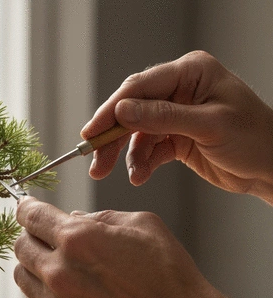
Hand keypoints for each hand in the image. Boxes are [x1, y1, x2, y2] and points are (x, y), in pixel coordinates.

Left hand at [14, 196, 210, 297]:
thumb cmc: (167, 272)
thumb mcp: (141, 224)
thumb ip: (101, 217)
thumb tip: (75, 218)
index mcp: (78, 238)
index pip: (31, 216)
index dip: (25, 207)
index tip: (26, 206)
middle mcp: (60, 270)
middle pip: (20, 244)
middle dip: (30, 233)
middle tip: (44, 232)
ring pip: (22, 273)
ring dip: (32, 261)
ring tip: (52, 258)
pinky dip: (44, 286)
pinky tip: (66, 284)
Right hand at [81, 51, 272, 202]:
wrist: (271, 167)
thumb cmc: (254, 139)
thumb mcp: (209, 125)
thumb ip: (163, 117)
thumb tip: (122, 111)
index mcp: (189, 73)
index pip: (139, 88)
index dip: (111, 110)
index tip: (91, 132)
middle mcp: (179, 90)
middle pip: (132, 111)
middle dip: (113, 137)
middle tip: (95, 159)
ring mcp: (175, 115)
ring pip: (137, 133)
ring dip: (128, 156)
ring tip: (130, 175)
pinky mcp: (175, 138)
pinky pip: (149, 149)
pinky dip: (143, 163)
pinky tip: (140, 175)